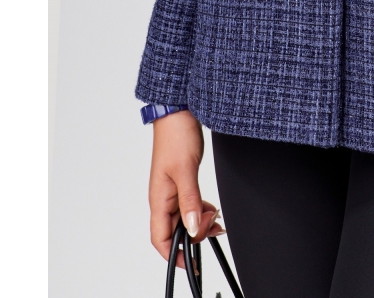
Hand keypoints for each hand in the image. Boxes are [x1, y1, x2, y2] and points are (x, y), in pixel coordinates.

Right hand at [149, 110, 223, 268]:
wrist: (179, 111)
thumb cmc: (176, 136)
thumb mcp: (185, 170)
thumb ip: (189, 200)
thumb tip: (193, 228)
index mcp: (158, 198)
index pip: (160, 238)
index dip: (173, 255)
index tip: (190, 262)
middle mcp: (163, 197)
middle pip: (174, 231)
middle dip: (194, 236)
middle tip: (213, 226)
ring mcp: (172, 190)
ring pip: (184, 218)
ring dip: (199, 222)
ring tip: (215, 217)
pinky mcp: (181, 181)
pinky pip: (189, 205)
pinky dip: (201, 210)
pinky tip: (211, 207)